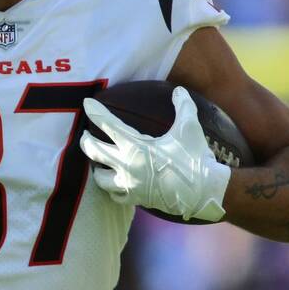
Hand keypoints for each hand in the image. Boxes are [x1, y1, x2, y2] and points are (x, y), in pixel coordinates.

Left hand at [79, 86, 230, 221]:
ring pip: (99, 177)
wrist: (204, 191)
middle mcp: (126, 165)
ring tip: (97, 163)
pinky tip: (114, 184)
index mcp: (135, 146)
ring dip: (96, 168)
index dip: (95, 113)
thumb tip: (179, 90)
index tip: (86, 104)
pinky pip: (115, 196)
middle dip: (85, 141)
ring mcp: (129, 184)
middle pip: (93, 151)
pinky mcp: (135, 199)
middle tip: (84, 136)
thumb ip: (183, 106)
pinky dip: (112, 189)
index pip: (107, 125)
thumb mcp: (190, 128)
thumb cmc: (196, 158)